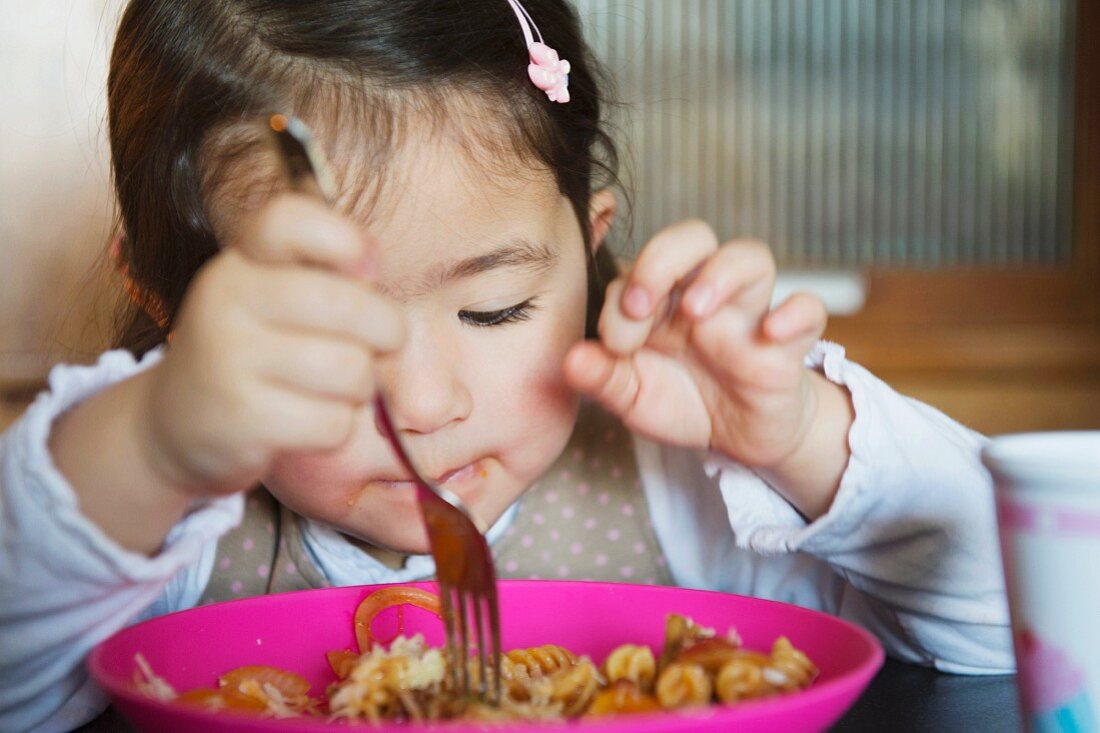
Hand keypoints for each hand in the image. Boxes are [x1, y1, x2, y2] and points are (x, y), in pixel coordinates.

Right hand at [138, 194, 404, 495]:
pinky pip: (333, 422)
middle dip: (387, 331)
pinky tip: (308, 421)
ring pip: (350, 370)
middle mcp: (227, 298)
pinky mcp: (241, 418)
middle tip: (385, 343)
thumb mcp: (276, 295)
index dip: (344, 238)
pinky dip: (336, 428)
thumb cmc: (255, 350)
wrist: (178, 422)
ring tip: (334, 387)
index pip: (289, 219)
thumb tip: (372, 265)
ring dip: (360, 387)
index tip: (368, 269)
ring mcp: (229, 358)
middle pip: (347, 305)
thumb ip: (328, 274)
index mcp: (243, 259)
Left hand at [564, 220, 850, 515]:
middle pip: (694, 237)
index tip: (614, 345)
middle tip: (642, 305)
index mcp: (662, 299)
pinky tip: (772, 332)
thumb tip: (570, 359)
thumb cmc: (683, 401)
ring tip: (696, 312)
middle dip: (663, 259)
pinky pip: (809, 308)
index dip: (620, 299)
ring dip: (721, 274)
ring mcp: (749, 312)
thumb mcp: (633, 397)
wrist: (740, 439)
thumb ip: (602, 378)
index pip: (637, 269)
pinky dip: (796, 312)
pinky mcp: (790, 341)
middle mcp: (705, 294)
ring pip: (752, 256)